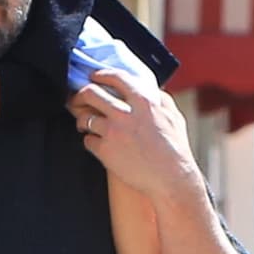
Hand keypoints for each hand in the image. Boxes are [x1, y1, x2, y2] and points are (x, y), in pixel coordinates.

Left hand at [68, 70, 200, 201]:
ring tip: (84, 124)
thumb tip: (151, 91)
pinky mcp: (105, 151)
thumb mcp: (173, 116)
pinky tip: (96, 143)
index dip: (101, 75)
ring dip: (82, 120)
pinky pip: (88, 141)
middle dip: (80, 95)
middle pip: (91, 93)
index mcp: (144, 101)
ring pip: (84, 118)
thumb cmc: (175, 150)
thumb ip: (160, 99)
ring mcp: (113, 132)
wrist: (172, 179)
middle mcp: (126, 113)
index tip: (94, 77)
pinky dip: (90, 141)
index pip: (116, 77)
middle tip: (78, 99)